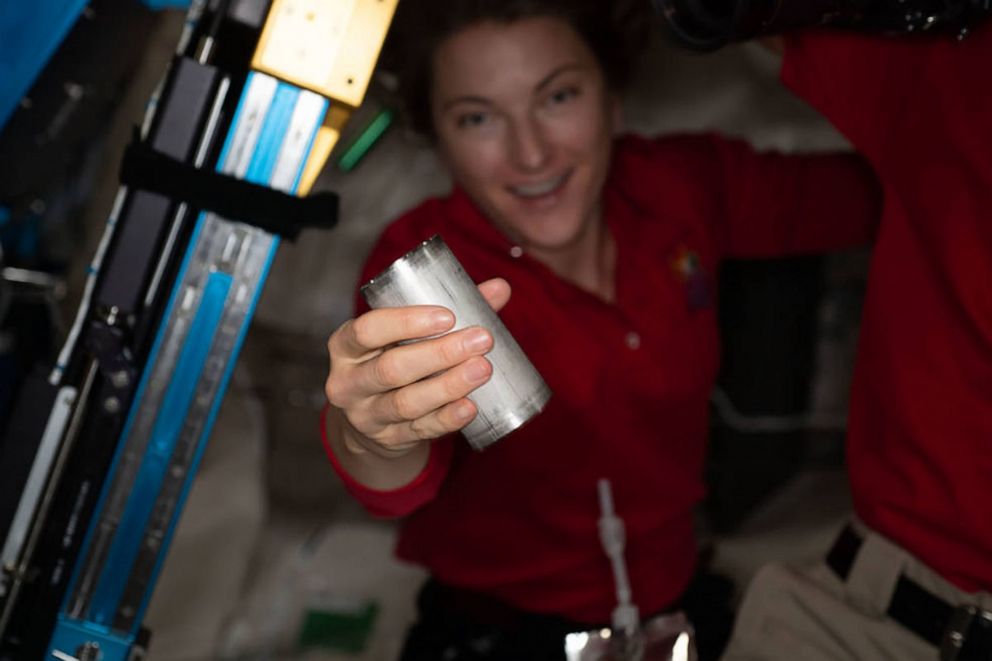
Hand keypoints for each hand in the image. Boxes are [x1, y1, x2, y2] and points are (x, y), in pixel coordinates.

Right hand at [325, 278, 510, 458]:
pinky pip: (421, 430)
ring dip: (448, 386)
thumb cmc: (392, 358)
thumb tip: (498, 288)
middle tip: (481, 340)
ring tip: (483, 369)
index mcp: (346, 345)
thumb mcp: (403, 334)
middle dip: (440, 354)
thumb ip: (446, 311)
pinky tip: (470, 407)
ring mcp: (367, 415)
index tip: (448, 316)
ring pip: (407, 402)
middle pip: (392, 369)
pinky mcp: (389, 439)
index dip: (406, 322)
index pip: (368, 330)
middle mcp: (349, 382)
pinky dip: (447, 419)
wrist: (371, 418)